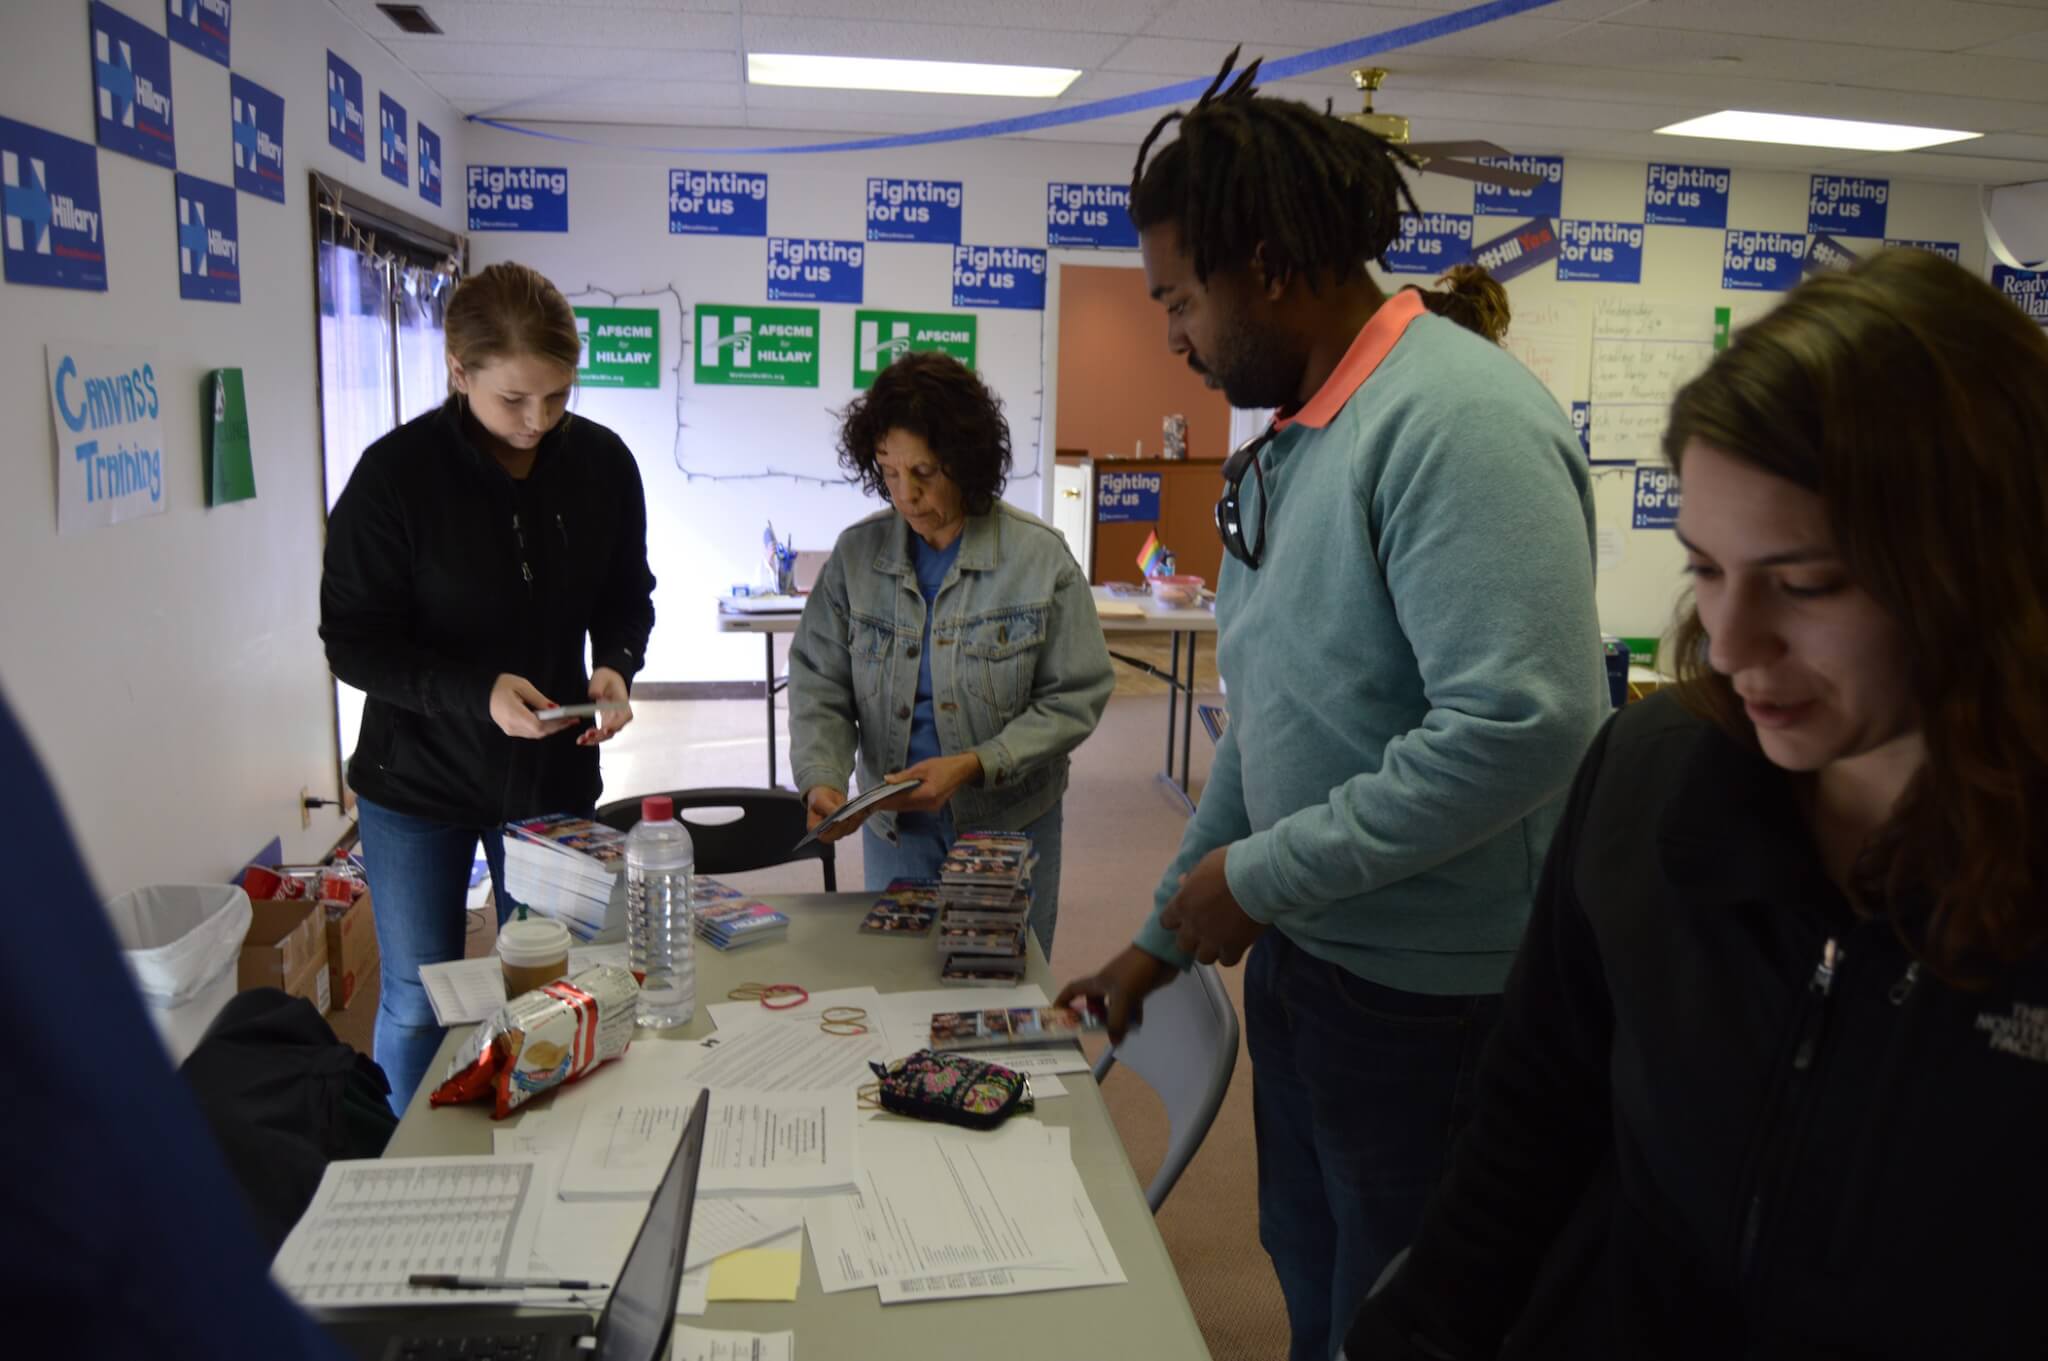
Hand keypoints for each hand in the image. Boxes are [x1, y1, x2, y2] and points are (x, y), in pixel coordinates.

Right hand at [489, 674, 578, 740]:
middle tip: (573, 719)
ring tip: (567, 720)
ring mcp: (511, 730)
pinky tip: (553, 722)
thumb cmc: (501, 686)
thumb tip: (554, 709)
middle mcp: (512, 725)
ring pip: (536, 734)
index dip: (556, 723)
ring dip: (552, 728)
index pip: (539, 725)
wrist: (483, 692)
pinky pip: (531, 732)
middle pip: (540, 732)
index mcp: (513, 713)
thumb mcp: (522, 686)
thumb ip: (539, 699)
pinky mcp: (511, 730)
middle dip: (558, 726)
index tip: (569, 718)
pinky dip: (544, 728)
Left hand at [578, 667, 633, 746]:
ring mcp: (614, 719)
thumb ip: (597, 686)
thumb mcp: (602, 678)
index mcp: (623, 703)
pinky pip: (601, 732)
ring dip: (595, 739)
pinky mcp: (607, 721)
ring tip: (580, 741)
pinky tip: (582, 739)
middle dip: (601, 735)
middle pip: (614, 729)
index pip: (624, 716)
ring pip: (607, 734)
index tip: (606, 729)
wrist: (609, 677)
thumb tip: (594, 695)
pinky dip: (592, 737)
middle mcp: (621, 714)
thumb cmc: (607, 676)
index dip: (616, 724)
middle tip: (587, 736)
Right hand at [803, 786, 858, 842]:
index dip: (836, 829)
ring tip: (863, 809)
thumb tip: (836, 813)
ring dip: (858, 819)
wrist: (825, 795)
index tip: (844, 820)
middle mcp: (828, 834)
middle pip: (842, 832)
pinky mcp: (849, 825)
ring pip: (851, 828)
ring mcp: (840, 831)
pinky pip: (857, 823)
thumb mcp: (819, 801)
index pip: (826, 835)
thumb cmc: (818, 798)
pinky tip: (866, 808)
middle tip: (857, 812)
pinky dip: (862, 816)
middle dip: (850, 822)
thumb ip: (827, 808)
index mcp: (817, 830)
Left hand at [880, 753, 983, 814]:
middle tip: (873, 802)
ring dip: (896, 805)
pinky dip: (904, 804)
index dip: (887, 801)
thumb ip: (904, 775)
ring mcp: (932, 807)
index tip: (874, 801)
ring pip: (908, 808)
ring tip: (881, 801)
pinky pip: (914, 807)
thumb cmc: (943, 766)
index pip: (901, 799)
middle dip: (889, 804)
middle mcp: (929, 804)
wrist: (962, 771)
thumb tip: (887, 779)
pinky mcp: (933, 807)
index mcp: (927, 794)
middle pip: (903, 807)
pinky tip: (896, 800)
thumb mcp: (922, 767)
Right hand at [1056, 946, 1174, 1044]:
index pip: (1073, 990)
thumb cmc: (1135, 972)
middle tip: (1099, 1032)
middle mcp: (1107, 985)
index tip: (1058, 1015)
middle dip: (1095, 1018)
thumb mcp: (1123, 998)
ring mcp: (1122, 987)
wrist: (1160, 955)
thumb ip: (1117, 1022)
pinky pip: (1130, 1007)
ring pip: (1113, 1007)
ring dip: (1115, 1019)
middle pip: (1093, 1003)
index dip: (1063, 1001)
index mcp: (1097, 983)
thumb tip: (1114, 1042)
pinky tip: (1137, 1027)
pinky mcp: (1137, 989)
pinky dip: (1132, 1017)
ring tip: (1120, 1034)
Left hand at [1158, 846, 1265, 965]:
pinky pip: (1227, 961)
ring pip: (1203, 957)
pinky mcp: (1233, 947)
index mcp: (1182, 904)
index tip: (1186, 916)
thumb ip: (1192, 877)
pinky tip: (1236, 945)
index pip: (1167, 921)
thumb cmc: (1230, 864)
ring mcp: (1212, 939)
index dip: (1176, 920)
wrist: (1257, 878)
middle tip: (1205, 930)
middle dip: (1193, 939)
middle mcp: (1193, 925)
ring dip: (1210, 950)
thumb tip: (1182, 881)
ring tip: (1221, 941)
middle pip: (1183, 944)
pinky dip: (1230, 954)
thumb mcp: (1205, 864)